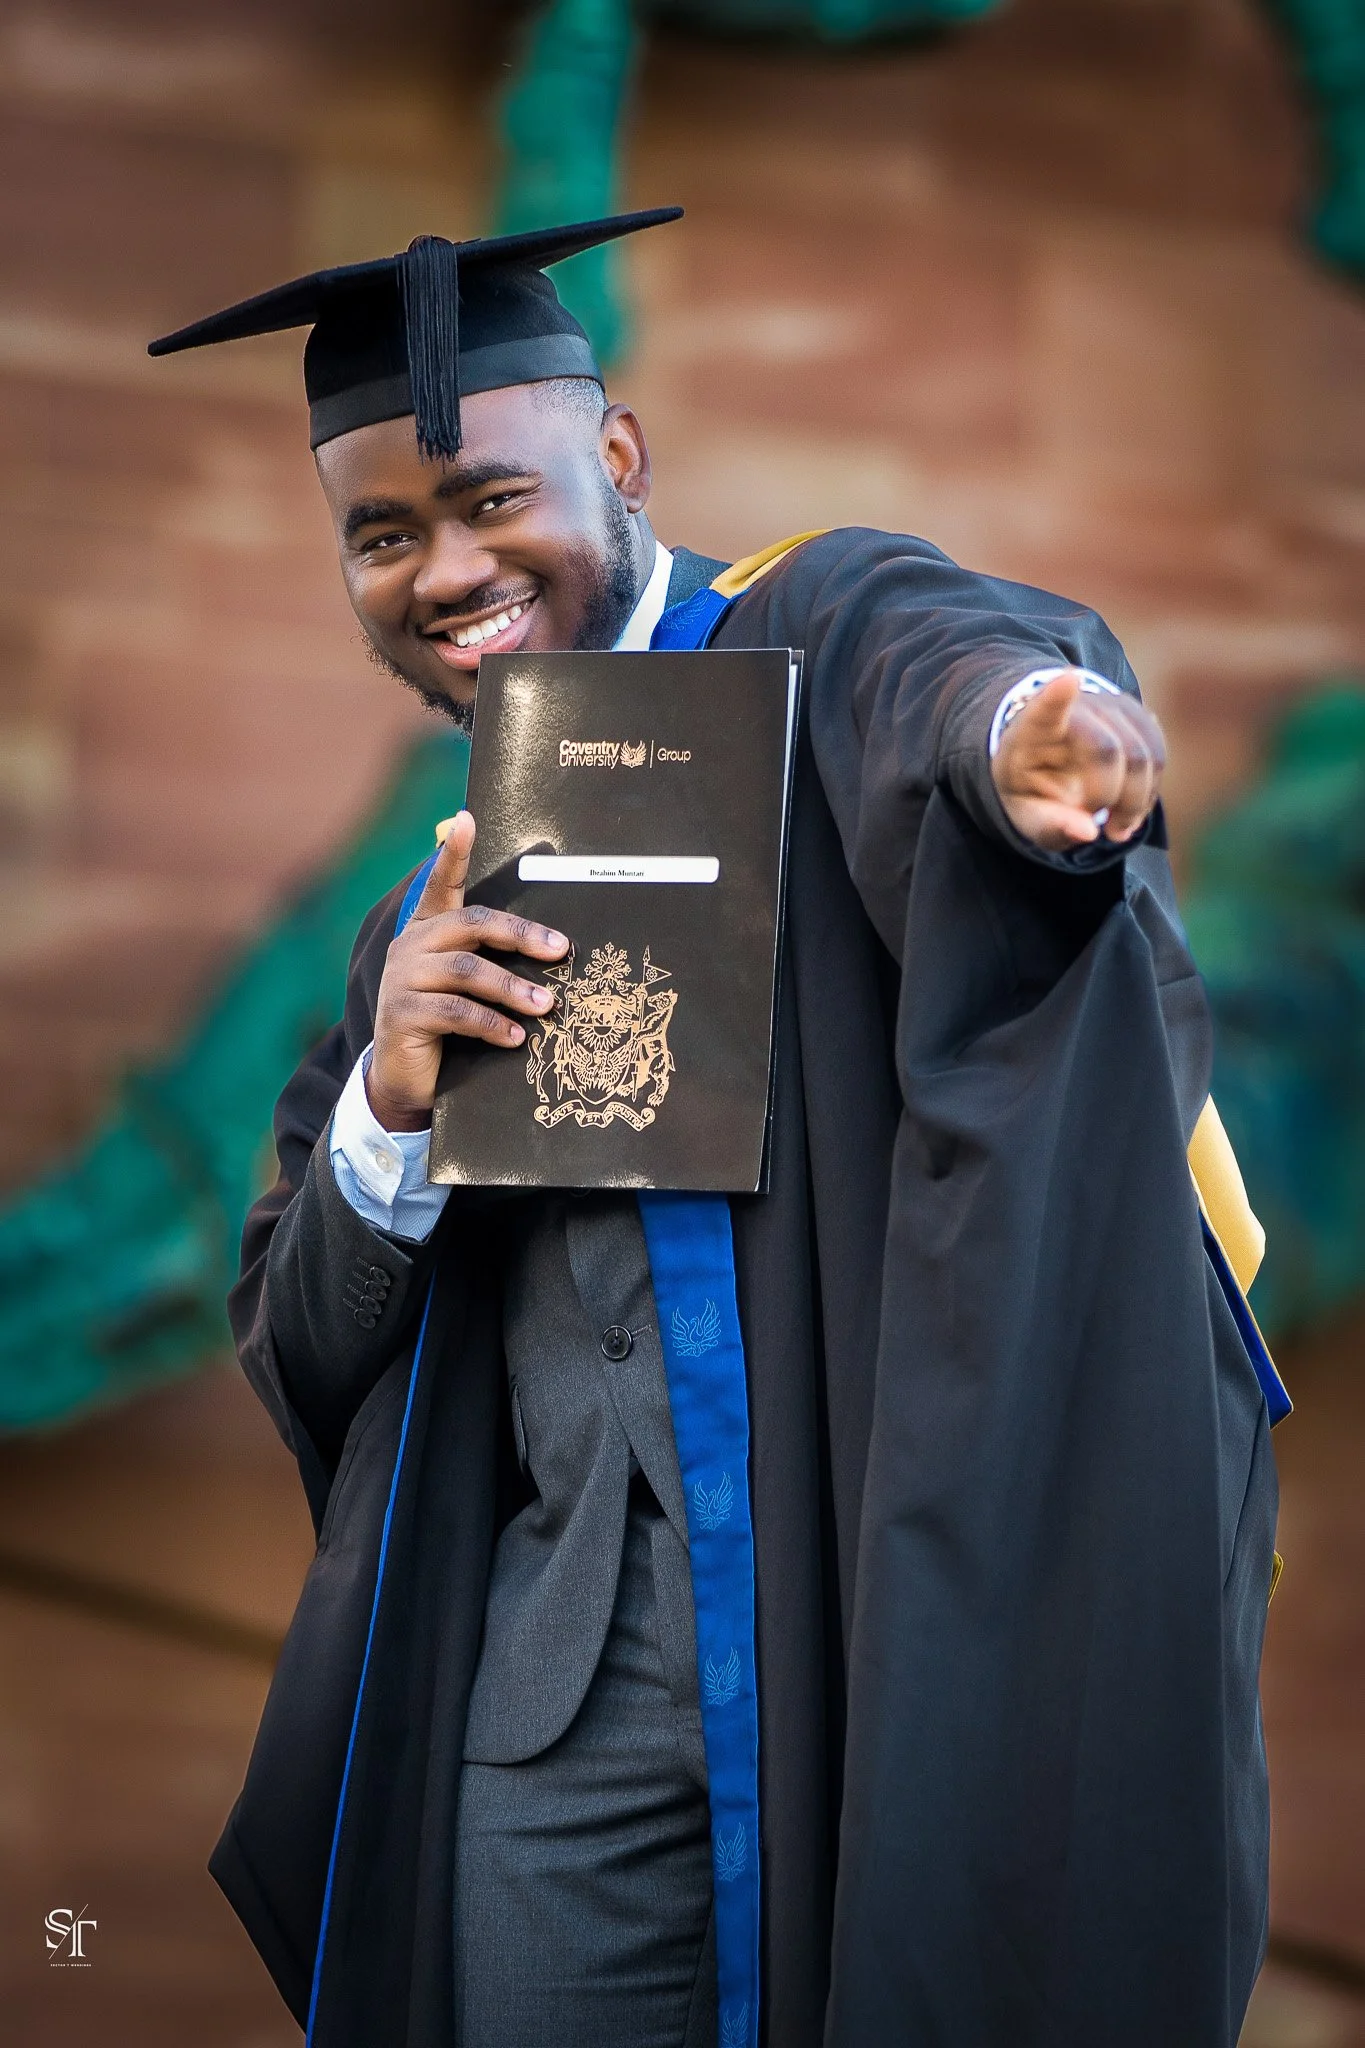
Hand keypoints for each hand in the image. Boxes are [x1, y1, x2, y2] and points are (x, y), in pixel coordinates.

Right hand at [367, 811, 569, 1131]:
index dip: (453, 853)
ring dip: (512, 988)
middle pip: (469, 925)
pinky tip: (516, 1037)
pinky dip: (491, 1024)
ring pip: (466, 972)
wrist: (405, 1078)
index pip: (440, 884)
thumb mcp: (467, 987)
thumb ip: (489, 960)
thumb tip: (553, 949)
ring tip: (546, 1005)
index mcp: (427, 931)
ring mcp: (402, 980)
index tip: (466, 819)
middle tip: (559, 950)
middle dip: (519, 935)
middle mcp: (410, 947)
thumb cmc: (448, 1026)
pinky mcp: (402, 1014)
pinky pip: (455, 1011)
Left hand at [991, 671, 1165, 852]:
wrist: (1048, 758)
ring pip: (1144, 754)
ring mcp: (1110, 705)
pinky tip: (1129, 811)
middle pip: (1109, 750)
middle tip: (1100, 830)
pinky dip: (1149, 792)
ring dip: (1137, 801)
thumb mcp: (1027, 814)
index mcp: (1031, 731)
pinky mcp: (1137, 715)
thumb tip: (1088, 834)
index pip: (1043, 709)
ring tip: (1116, 828)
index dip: (1057, 696)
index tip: (1069, 680)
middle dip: (1110, 797)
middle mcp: (1074, 707)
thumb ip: (1051, 825)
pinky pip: (1158, 756)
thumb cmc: (1033, 788)